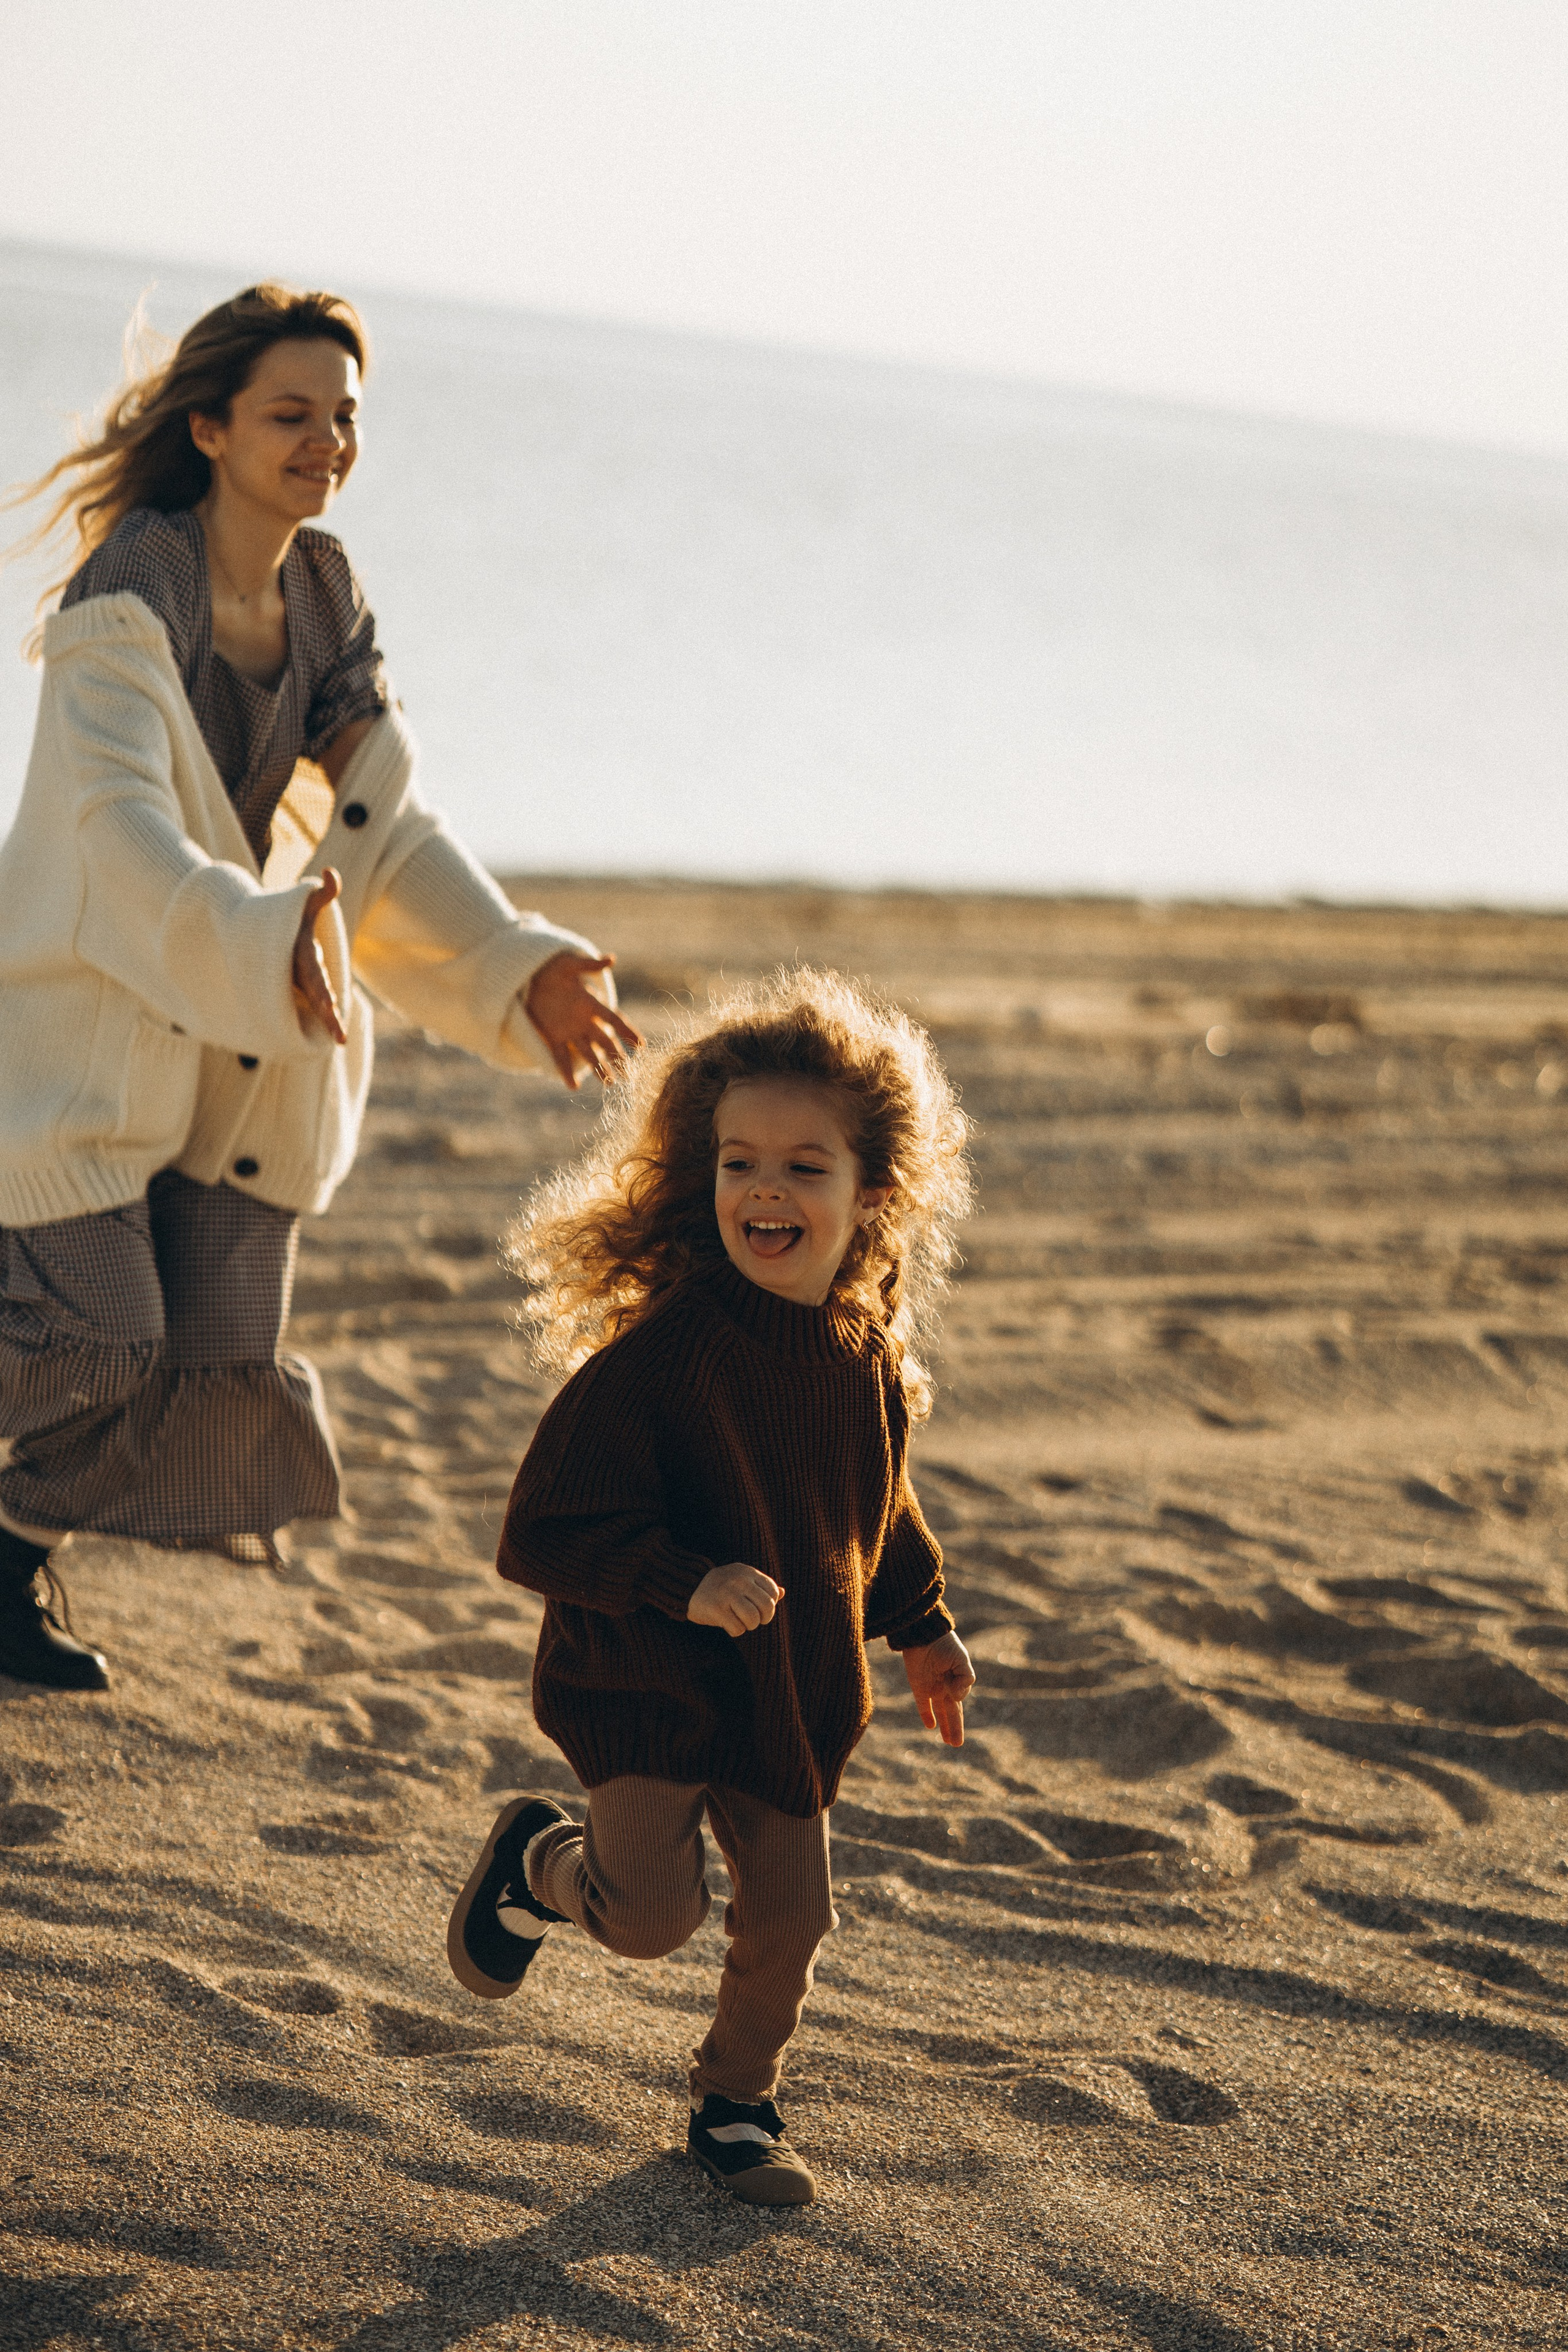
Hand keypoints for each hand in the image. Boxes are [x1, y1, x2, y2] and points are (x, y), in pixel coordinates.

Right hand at [292, 868, 347, 1043]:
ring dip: (325, 1024)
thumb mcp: (306, 903)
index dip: (322, 989)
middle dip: (326, 1015)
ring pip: (313, 1007)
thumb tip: (331, 872)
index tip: (331, 1005)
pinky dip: (321, 1023)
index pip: (314, 973)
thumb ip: (323, 892)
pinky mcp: (300, 992)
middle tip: (340, 1036)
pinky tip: (337, 1039)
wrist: (260, 934)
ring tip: (342, 1041)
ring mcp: (298, 985)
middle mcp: (298, 973)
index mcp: (302, 954)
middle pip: (315, 996)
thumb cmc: (292, 917)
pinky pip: (312, 1009)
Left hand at [524, 951, 643, 1089]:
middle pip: (604, 1042)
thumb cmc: (553, 968)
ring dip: (598, 1068)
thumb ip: (588, 965)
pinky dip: (566, 1072)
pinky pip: (560, 1057)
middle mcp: (583, 1021)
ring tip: (609, 1084)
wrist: (530, 975)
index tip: (641, 1046)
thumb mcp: (569, 964)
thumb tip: (611, 958)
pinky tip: (573, 1087)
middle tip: (629, 1074)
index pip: (614, 1020)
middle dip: (617, 1058)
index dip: (627, 1032)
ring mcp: (569, 1031)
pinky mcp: (552, 1037)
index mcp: (590, 1003)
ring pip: (587, 1053)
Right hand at [688, 1561, 783, 1638]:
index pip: (773, 1592)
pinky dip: (735, 1631)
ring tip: (739, 1622)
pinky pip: (738, 1629)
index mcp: (748, 1572)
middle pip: (767, 1607)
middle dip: (763, 1619)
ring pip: (753, 1620)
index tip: (759, 1609)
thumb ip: (760, 1586)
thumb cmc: (719, 1586)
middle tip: (752, 1620)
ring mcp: (727, 1594)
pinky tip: (727, 1625)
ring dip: (748, 1626)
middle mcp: (739, 1581)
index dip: (770, 1605)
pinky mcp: (717, 1609)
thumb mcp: (741, 1579)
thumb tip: (782, 1592)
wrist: (688, 1586)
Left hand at [902, 1630, 974, 1747]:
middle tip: (957, 1745)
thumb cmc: (945, 1644)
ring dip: (943, 1726)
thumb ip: (964, 1678)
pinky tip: (930, 1726)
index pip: (959, 1704)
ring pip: (938, 1711)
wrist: (924, 1633)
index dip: (960, 1717)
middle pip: (951, 1713)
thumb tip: (956, 1697)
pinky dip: (926, 1714)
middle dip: (954, 1729)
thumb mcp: (961, 1659)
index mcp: (957, 1681)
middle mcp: (945, 1687)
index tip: (955, 1698)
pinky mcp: (918, 1685)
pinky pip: (922, 1704)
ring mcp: (931, 1687)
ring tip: (948, 1742)